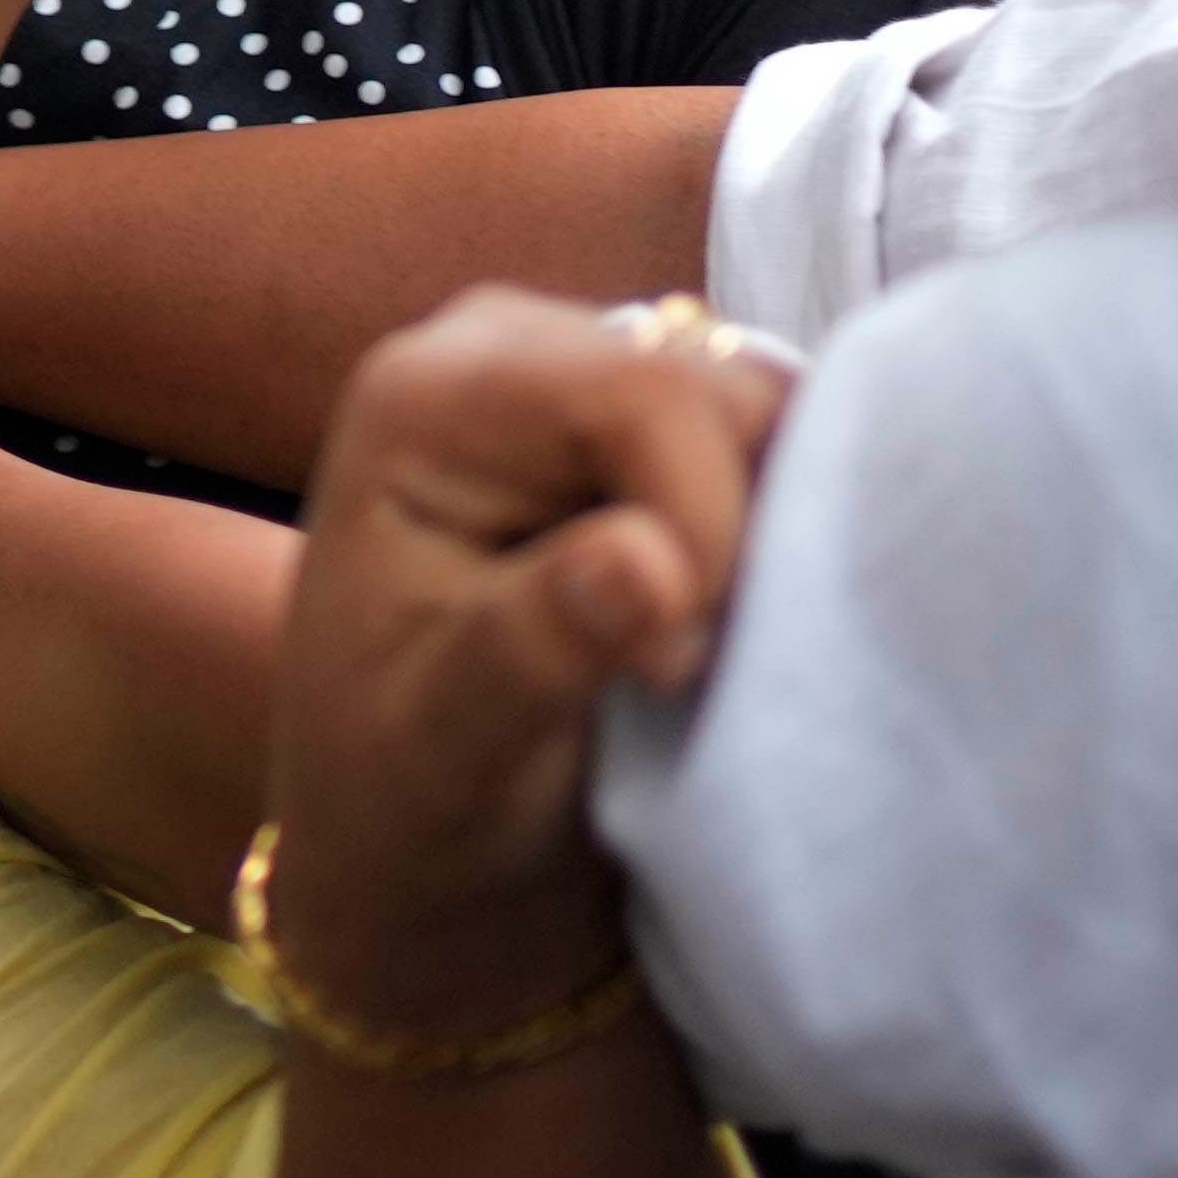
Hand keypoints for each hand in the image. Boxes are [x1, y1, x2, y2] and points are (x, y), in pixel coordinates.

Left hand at [256, 291, 793, 1031]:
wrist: (409, 831)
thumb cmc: (407, 799)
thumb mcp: (447, 752)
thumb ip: (533, 650)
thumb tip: (647, 563)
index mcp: (424, 398)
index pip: (644, 396)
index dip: (702, 524)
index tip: (664, 668)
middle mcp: (500, 345)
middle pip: (718, 384)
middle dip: (737, 532)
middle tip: (673, 667)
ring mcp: (579, 369)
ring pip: (761, 404)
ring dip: (763, 533)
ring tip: (683, 647)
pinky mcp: (641, 418)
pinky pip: (766, 437)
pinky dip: (770, 526)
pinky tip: (716, 617)